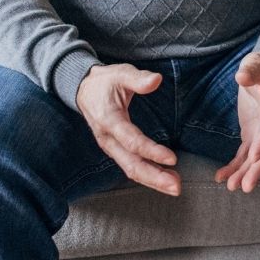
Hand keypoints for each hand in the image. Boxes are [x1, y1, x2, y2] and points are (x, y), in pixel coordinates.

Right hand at [76, 63, 179, 195]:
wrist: (83, 90)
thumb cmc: (105, 82)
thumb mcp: (120, 73)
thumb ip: (138, 78)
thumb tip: (156, 80)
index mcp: (109, 120)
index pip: (131, 141)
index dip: (151, 151)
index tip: (172, 159)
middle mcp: (108, 139)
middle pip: (130, 164)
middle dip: (154, 177)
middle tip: (176, 186)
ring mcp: (111, 147)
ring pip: (130, 169)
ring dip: (153, 180)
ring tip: (175, 186)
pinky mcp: (115, 149)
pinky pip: (131, 166)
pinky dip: (148, 175)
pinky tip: (164, 179)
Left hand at [215, 51, 259, 192]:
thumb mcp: (256, 63)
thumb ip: (250, 69)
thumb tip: (242, 76)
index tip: (254, 156)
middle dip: (258, 169)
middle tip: (246, 186)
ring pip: (257, 157)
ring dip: (246, 172)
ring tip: (232, 186)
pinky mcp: (253, 133)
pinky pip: (245, 154)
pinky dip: (235, 166)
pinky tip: (221, 177)